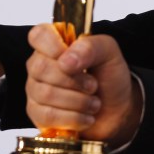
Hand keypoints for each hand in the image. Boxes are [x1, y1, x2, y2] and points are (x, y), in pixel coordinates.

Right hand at [26, 24, 142, 145]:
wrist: (118, 110)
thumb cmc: (110, 77)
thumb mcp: (109, 54)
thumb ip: (91, 47)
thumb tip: (65, 61)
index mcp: (55, 43)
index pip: (38, 35)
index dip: (52, 46)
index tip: (72, 60)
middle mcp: (40, 64)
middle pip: (41, 68)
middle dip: (74, 80)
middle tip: (94, 85)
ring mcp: (36, 89)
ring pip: (45, 94)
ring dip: (78, 101)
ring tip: (95, 103)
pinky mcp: (37, 114)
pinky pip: (47, 116)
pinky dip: (73, 118)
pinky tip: (87, 117)